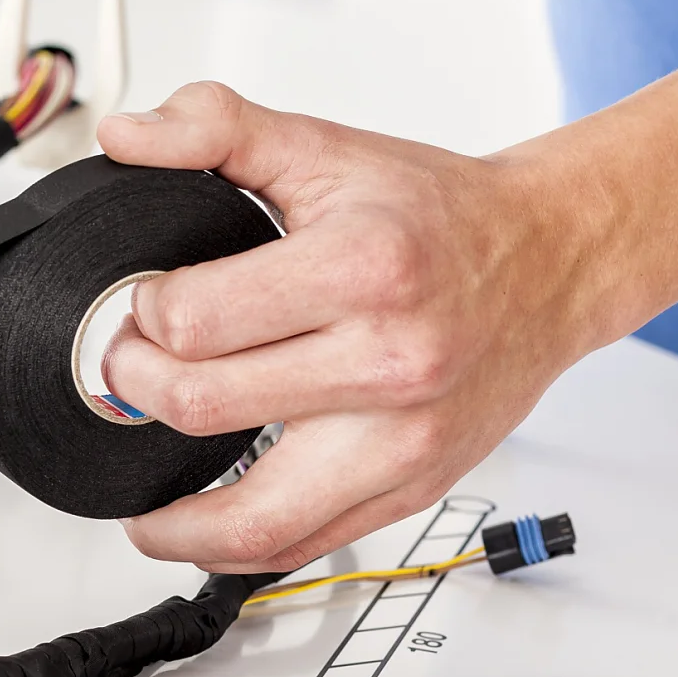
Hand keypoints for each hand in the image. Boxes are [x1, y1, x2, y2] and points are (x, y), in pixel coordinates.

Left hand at [95, 82, 609, 573]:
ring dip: (171, 515)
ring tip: (140, 497)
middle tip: (132, 369)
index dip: (141, 313)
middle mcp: (389, 362)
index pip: (193, 320)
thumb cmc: (435, 213)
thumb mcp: (322, 145)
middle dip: (138, 387)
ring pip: (252, 516)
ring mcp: (404, 439)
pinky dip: (232, 548)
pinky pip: (302, 546)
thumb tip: (127, 138)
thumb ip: (214, 127)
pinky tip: (195, 527)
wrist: (550, 260)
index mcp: (361, 268)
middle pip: (204, 407)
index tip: (144, 305)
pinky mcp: (412, 487)